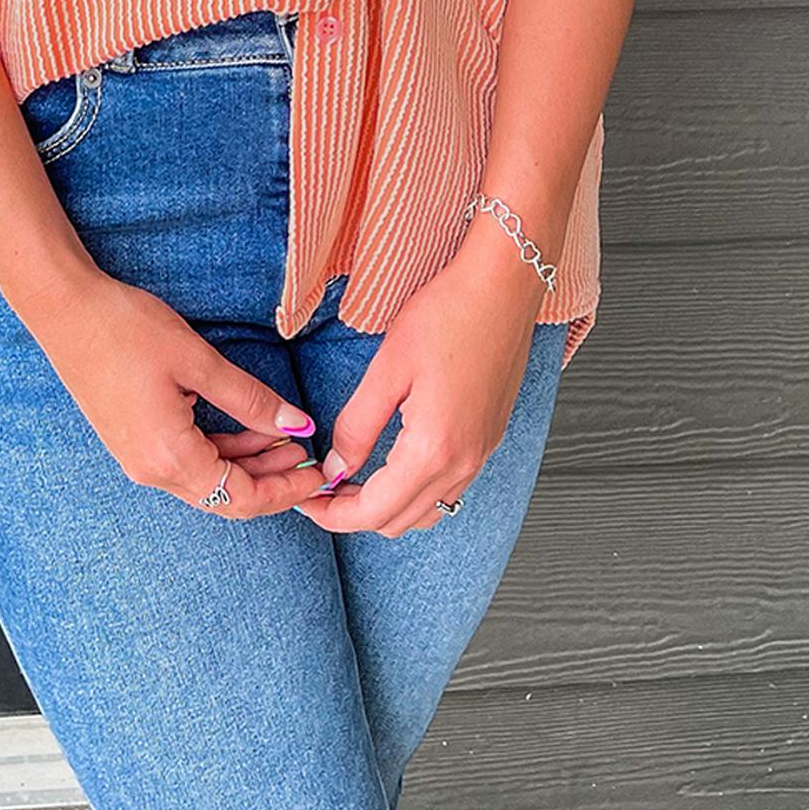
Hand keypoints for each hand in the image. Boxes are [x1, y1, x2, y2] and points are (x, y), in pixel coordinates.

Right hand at [30, 270, 328, 518]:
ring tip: (290, 439)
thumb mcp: (198, 361)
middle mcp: (152, 470)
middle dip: (273, 481)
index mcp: (169, 458)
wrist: (64, 310)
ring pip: (208, 477)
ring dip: (250, 463)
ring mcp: (139, 457)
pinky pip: (188, 459)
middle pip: (226, 496)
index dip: (287, 490)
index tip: (321, 475)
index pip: (242, 497)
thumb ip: (249, 399)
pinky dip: (223, 450)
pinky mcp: (134, 439)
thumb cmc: (126, 329)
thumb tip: (298, 426)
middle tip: (313, 459)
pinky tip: (250, 428)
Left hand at [294, 222, 550, 535]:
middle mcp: (463, 463)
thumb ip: (358, 425)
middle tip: (320, 486)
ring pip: (426, 511)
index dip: (333, 515)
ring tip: (351, 478)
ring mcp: (481, 454)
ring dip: (386, 506)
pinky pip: (448, 489)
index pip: (374, 512)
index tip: (305, 501)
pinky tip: (392, 463)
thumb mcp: (388, 368)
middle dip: (354, 514)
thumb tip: (335, 466)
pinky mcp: (489, 439)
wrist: (503, 288)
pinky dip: (414, 491)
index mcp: (434, 450)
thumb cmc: (447, 315)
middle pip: (399, 521)